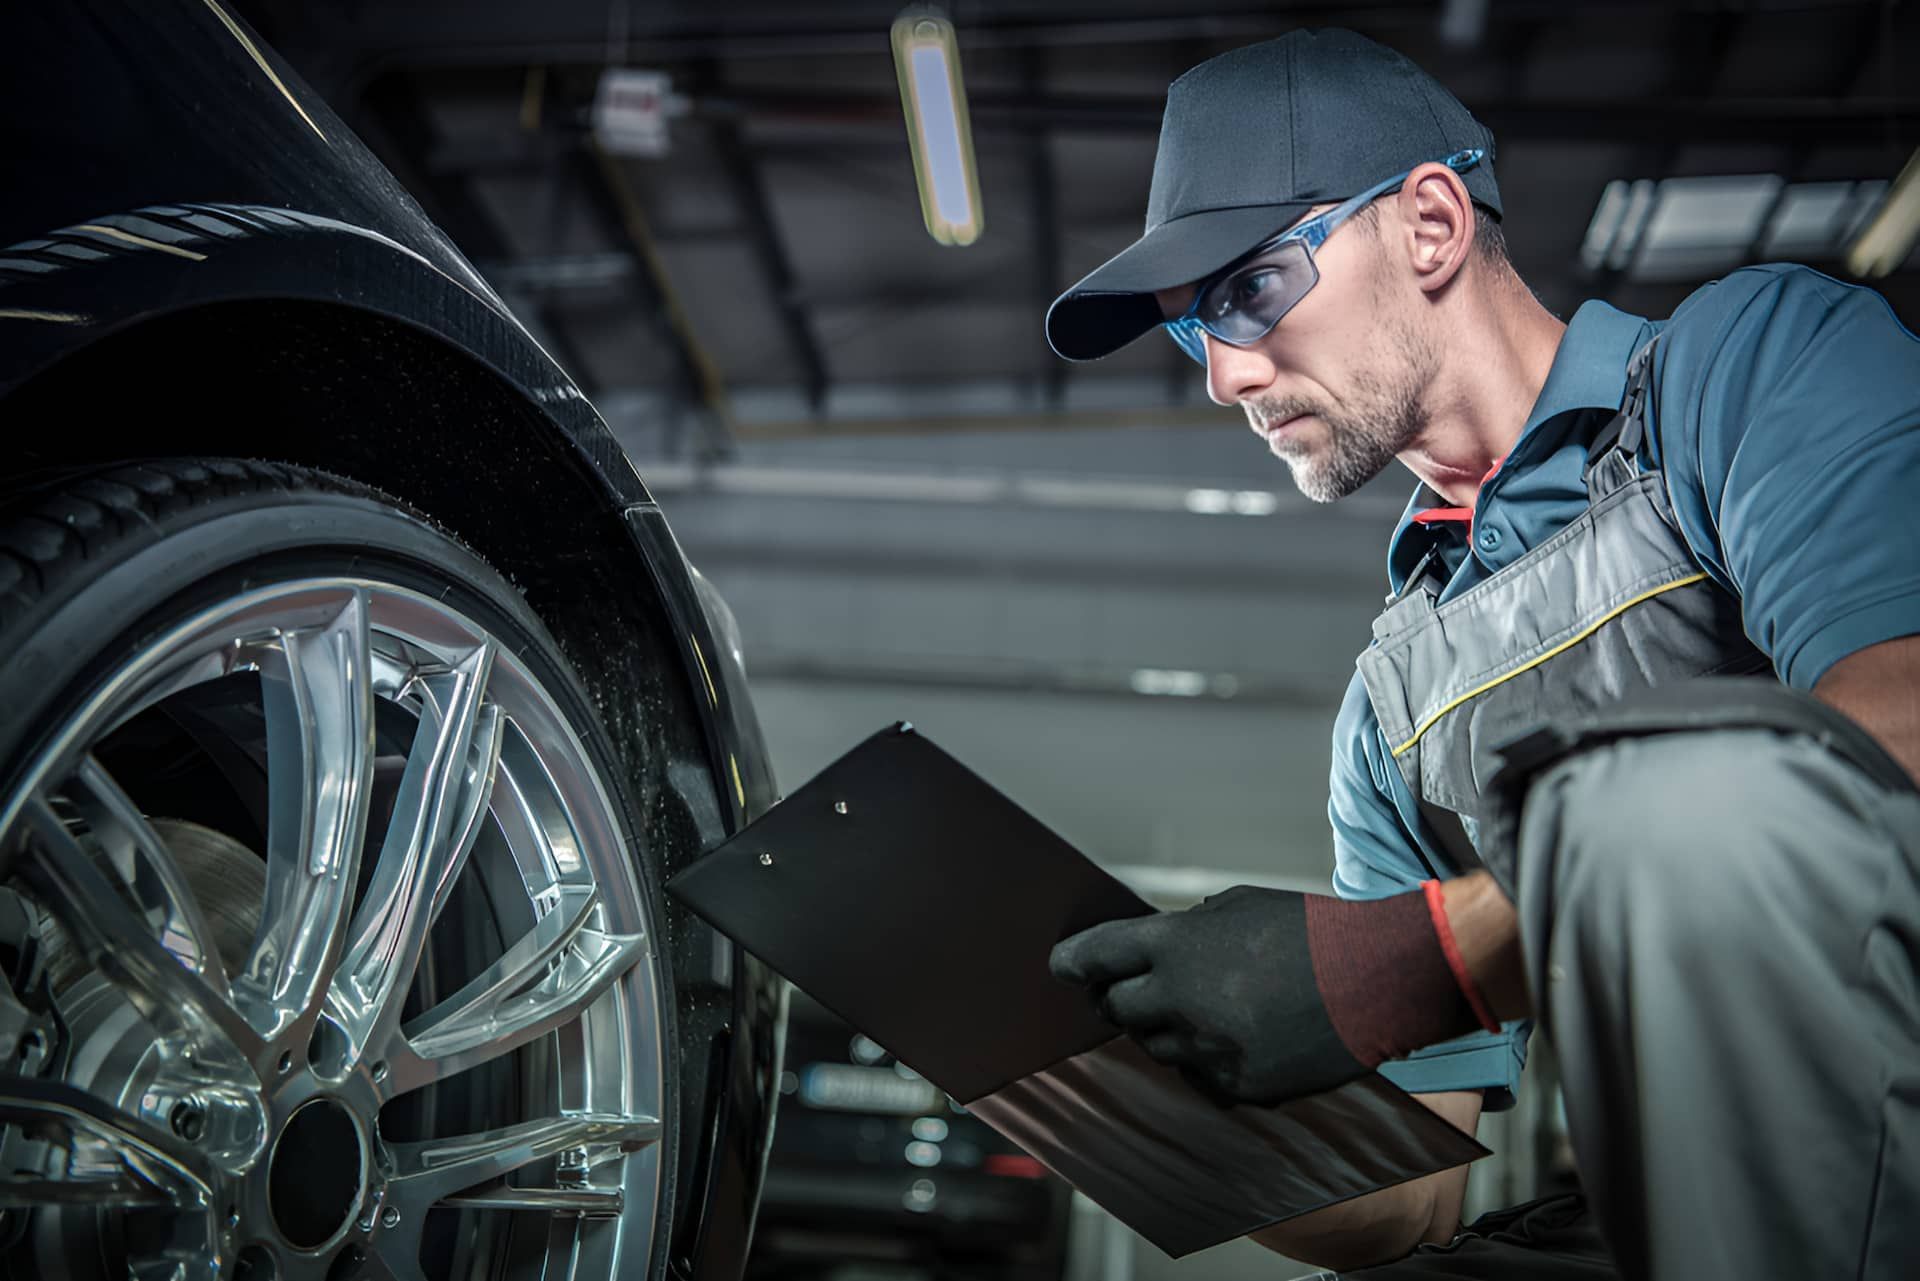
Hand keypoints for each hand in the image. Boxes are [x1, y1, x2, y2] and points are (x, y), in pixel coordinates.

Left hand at [1048, 886, 1367, 1105]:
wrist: (1379, 978)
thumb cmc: (1312, 932)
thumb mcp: (1241, 906)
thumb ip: (1191, 927)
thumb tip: (1158, 948)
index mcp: (1176, 944)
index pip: (1095, 957)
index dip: (1071, 963)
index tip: (1060, 968)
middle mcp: (1181, 999)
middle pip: (1117, 1010)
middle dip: (1118, 1000)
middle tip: (1126, 993)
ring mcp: (1208, 1047)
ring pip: (1157, 1048)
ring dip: (1165, 1031)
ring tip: (1198, 1011)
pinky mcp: (1238, 1085)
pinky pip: (1201, 1076)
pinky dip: (1207, 1059)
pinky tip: (1236, 1038)